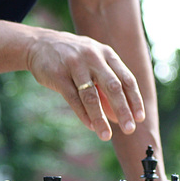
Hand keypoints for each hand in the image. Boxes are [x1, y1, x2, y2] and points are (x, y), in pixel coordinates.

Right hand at [26, 29, 145, 140]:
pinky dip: (83, 114)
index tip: (140, 118)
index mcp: (107, 54)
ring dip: (100, 118)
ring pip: (91, 95)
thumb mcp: (94, 67)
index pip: (126, 79)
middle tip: (129, 129)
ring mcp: (75, 65)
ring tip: (106, 136)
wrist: (39, 44)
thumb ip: (107, 89)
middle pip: (113, 86)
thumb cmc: (73, 59)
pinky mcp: (58, 74)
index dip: (135, 99)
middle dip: (123, 110)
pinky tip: (91, 127)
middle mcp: (93, 57)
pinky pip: (73, 98)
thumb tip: (120, 116)